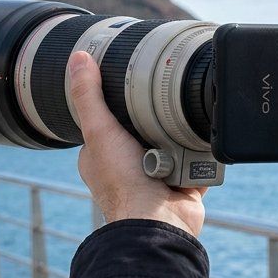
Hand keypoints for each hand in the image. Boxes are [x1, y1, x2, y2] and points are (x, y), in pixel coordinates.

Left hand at [68, 51, 205, 235]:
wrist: (158, 221)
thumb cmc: (123, 182)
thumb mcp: (99, 130)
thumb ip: (88, 95)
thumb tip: (78, 57)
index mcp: (102, 157)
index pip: (108, 120)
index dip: (117, 103)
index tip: (129, 84)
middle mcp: (127, 168)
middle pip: (144, 128)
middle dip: (155, 118)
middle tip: (164, 102)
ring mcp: (156, 177)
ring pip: (172, 142)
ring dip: (178, 135)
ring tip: (181, 123)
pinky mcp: (182, 184)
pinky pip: (196, 159)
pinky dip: (199, 153)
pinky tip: (200, 141)